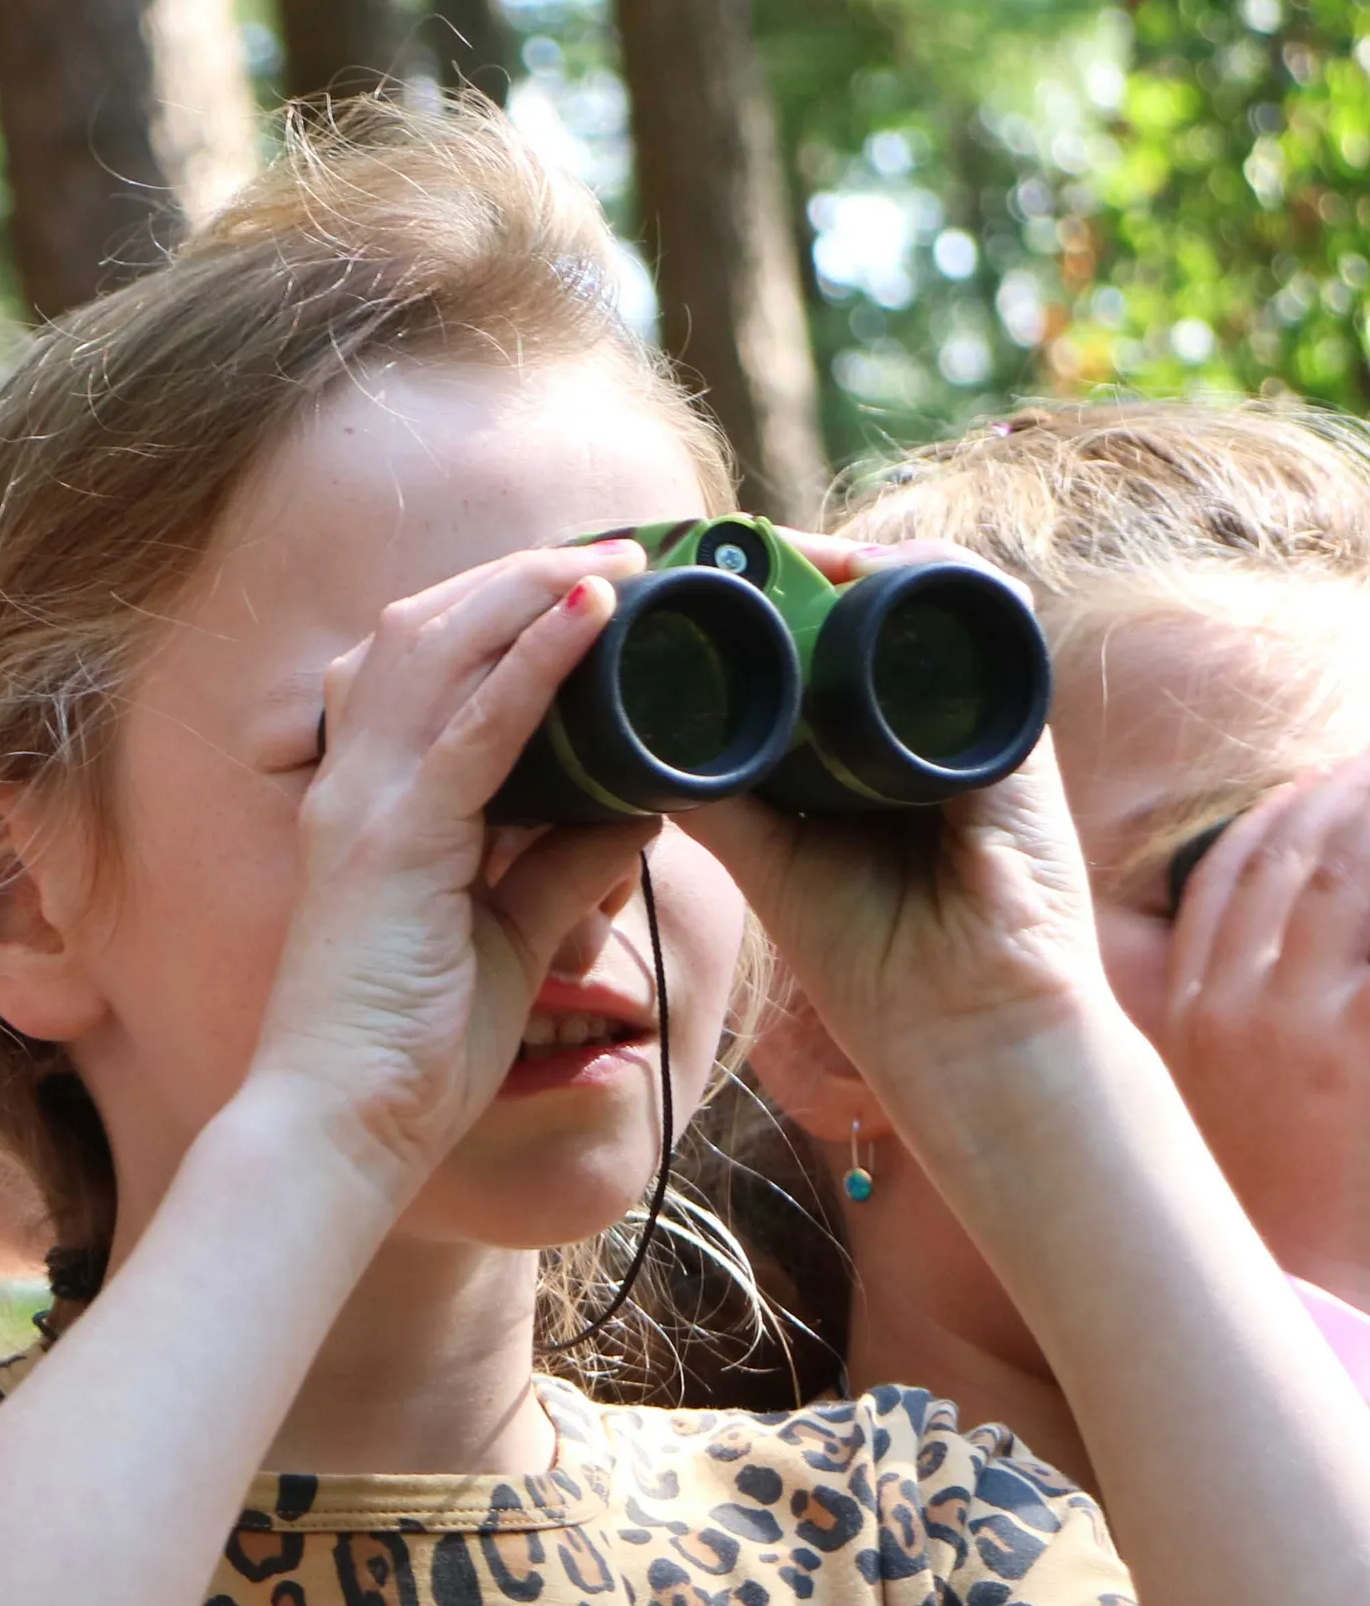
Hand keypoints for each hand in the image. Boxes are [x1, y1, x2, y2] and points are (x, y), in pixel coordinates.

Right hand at [252, 538, 666, 1194]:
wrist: (342, 1130)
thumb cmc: (412, 1052)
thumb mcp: (512, 940)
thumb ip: (564, 868)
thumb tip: (641, 810)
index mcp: (368, 805)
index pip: (422, 669)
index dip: (498, 612)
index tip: (587, 589)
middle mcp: (353, 786)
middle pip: (422, 629)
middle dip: (518, 577)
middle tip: (620, 554)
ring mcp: (364, 806)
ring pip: (437, 647)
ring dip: (531, 591)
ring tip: (619, 561)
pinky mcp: (395, 842)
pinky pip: (473, 724)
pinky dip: (534, 658)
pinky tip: (592, 613)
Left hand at [680, 535, 1104, 1094]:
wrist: (972, 1029)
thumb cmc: (874, 963)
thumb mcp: (769, 859)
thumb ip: (712, 792)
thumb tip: (621, 733)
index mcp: (852, 752)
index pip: (803, 649)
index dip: (749, 608)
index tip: (677, 581)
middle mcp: (913, 720)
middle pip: (853, 611)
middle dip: (787, 568)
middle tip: (713, 543)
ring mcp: (969, 713)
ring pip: (912, 598)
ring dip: (846, 559)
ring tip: (769, 545)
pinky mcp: (1015, 720)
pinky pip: (982, 616)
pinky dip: (925, 578)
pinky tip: (860, 565)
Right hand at [1155, 753, 1369, 1304]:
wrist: (1308, 1295)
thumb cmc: (1275, 1211)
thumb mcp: (1212, 1113)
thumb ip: (1224, 1031)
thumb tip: (1240, 976)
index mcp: (1190, 1018)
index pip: (1223, 880)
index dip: (1279, 816)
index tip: (1323, 782)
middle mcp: (1237, 1010)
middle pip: (1286, 858)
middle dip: (1346, 796)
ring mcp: (1305, 1027)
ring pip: (1346, 877)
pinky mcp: (1361, 1049)